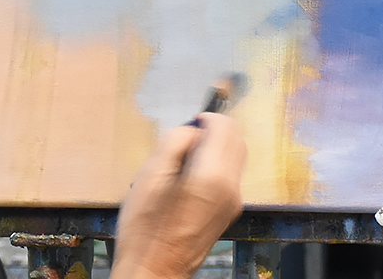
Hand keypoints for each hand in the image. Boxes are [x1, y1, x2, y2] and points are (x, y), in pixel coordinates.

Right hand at [111, 114, 245, 278]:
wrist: (155, 270)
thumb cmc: (145, 228)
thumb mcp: (149, 175)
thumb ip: (174, 142)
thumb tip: (192, 131)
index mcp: (211, 176)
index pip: (225, 127)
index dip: (207, 118)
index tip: (190, 124)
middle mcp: (230, 188)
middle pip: (237, 140)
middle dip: (214, 132)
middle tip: (187, 140)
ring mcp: (233, 202)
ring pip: (236, 157)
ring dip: (216, 149)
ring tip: (185, 162)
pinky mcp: (229, 212)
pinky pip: (230, 177)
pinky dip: (216, 167)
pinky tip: (191, 180)